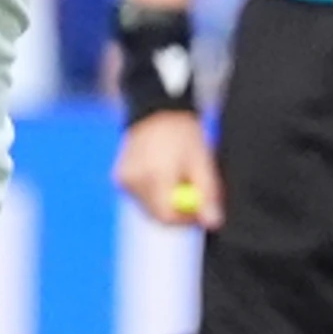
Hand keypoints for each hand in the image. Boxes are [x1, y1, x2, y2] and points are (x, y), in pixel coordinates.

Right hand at [114, 109, 221, 229]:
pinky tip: (160, 172)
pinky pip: (141, 197)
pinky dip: (153, 192)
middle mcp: (134, 180)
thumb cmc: (182, 134)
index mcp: (155, 175)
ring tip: (176, 174)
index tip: (201, 209)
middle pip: (157, 215)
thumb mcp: (201, 161)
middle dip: (178, 209)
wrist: (157, 111)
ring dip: (165, 200)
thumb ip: (207, 194)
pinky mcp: (119, 178)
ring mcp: (124, 180)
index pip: (168, 216)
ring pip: (149, 208)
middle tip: (193, 192)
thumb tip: (213, 222)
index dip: (187, 218)